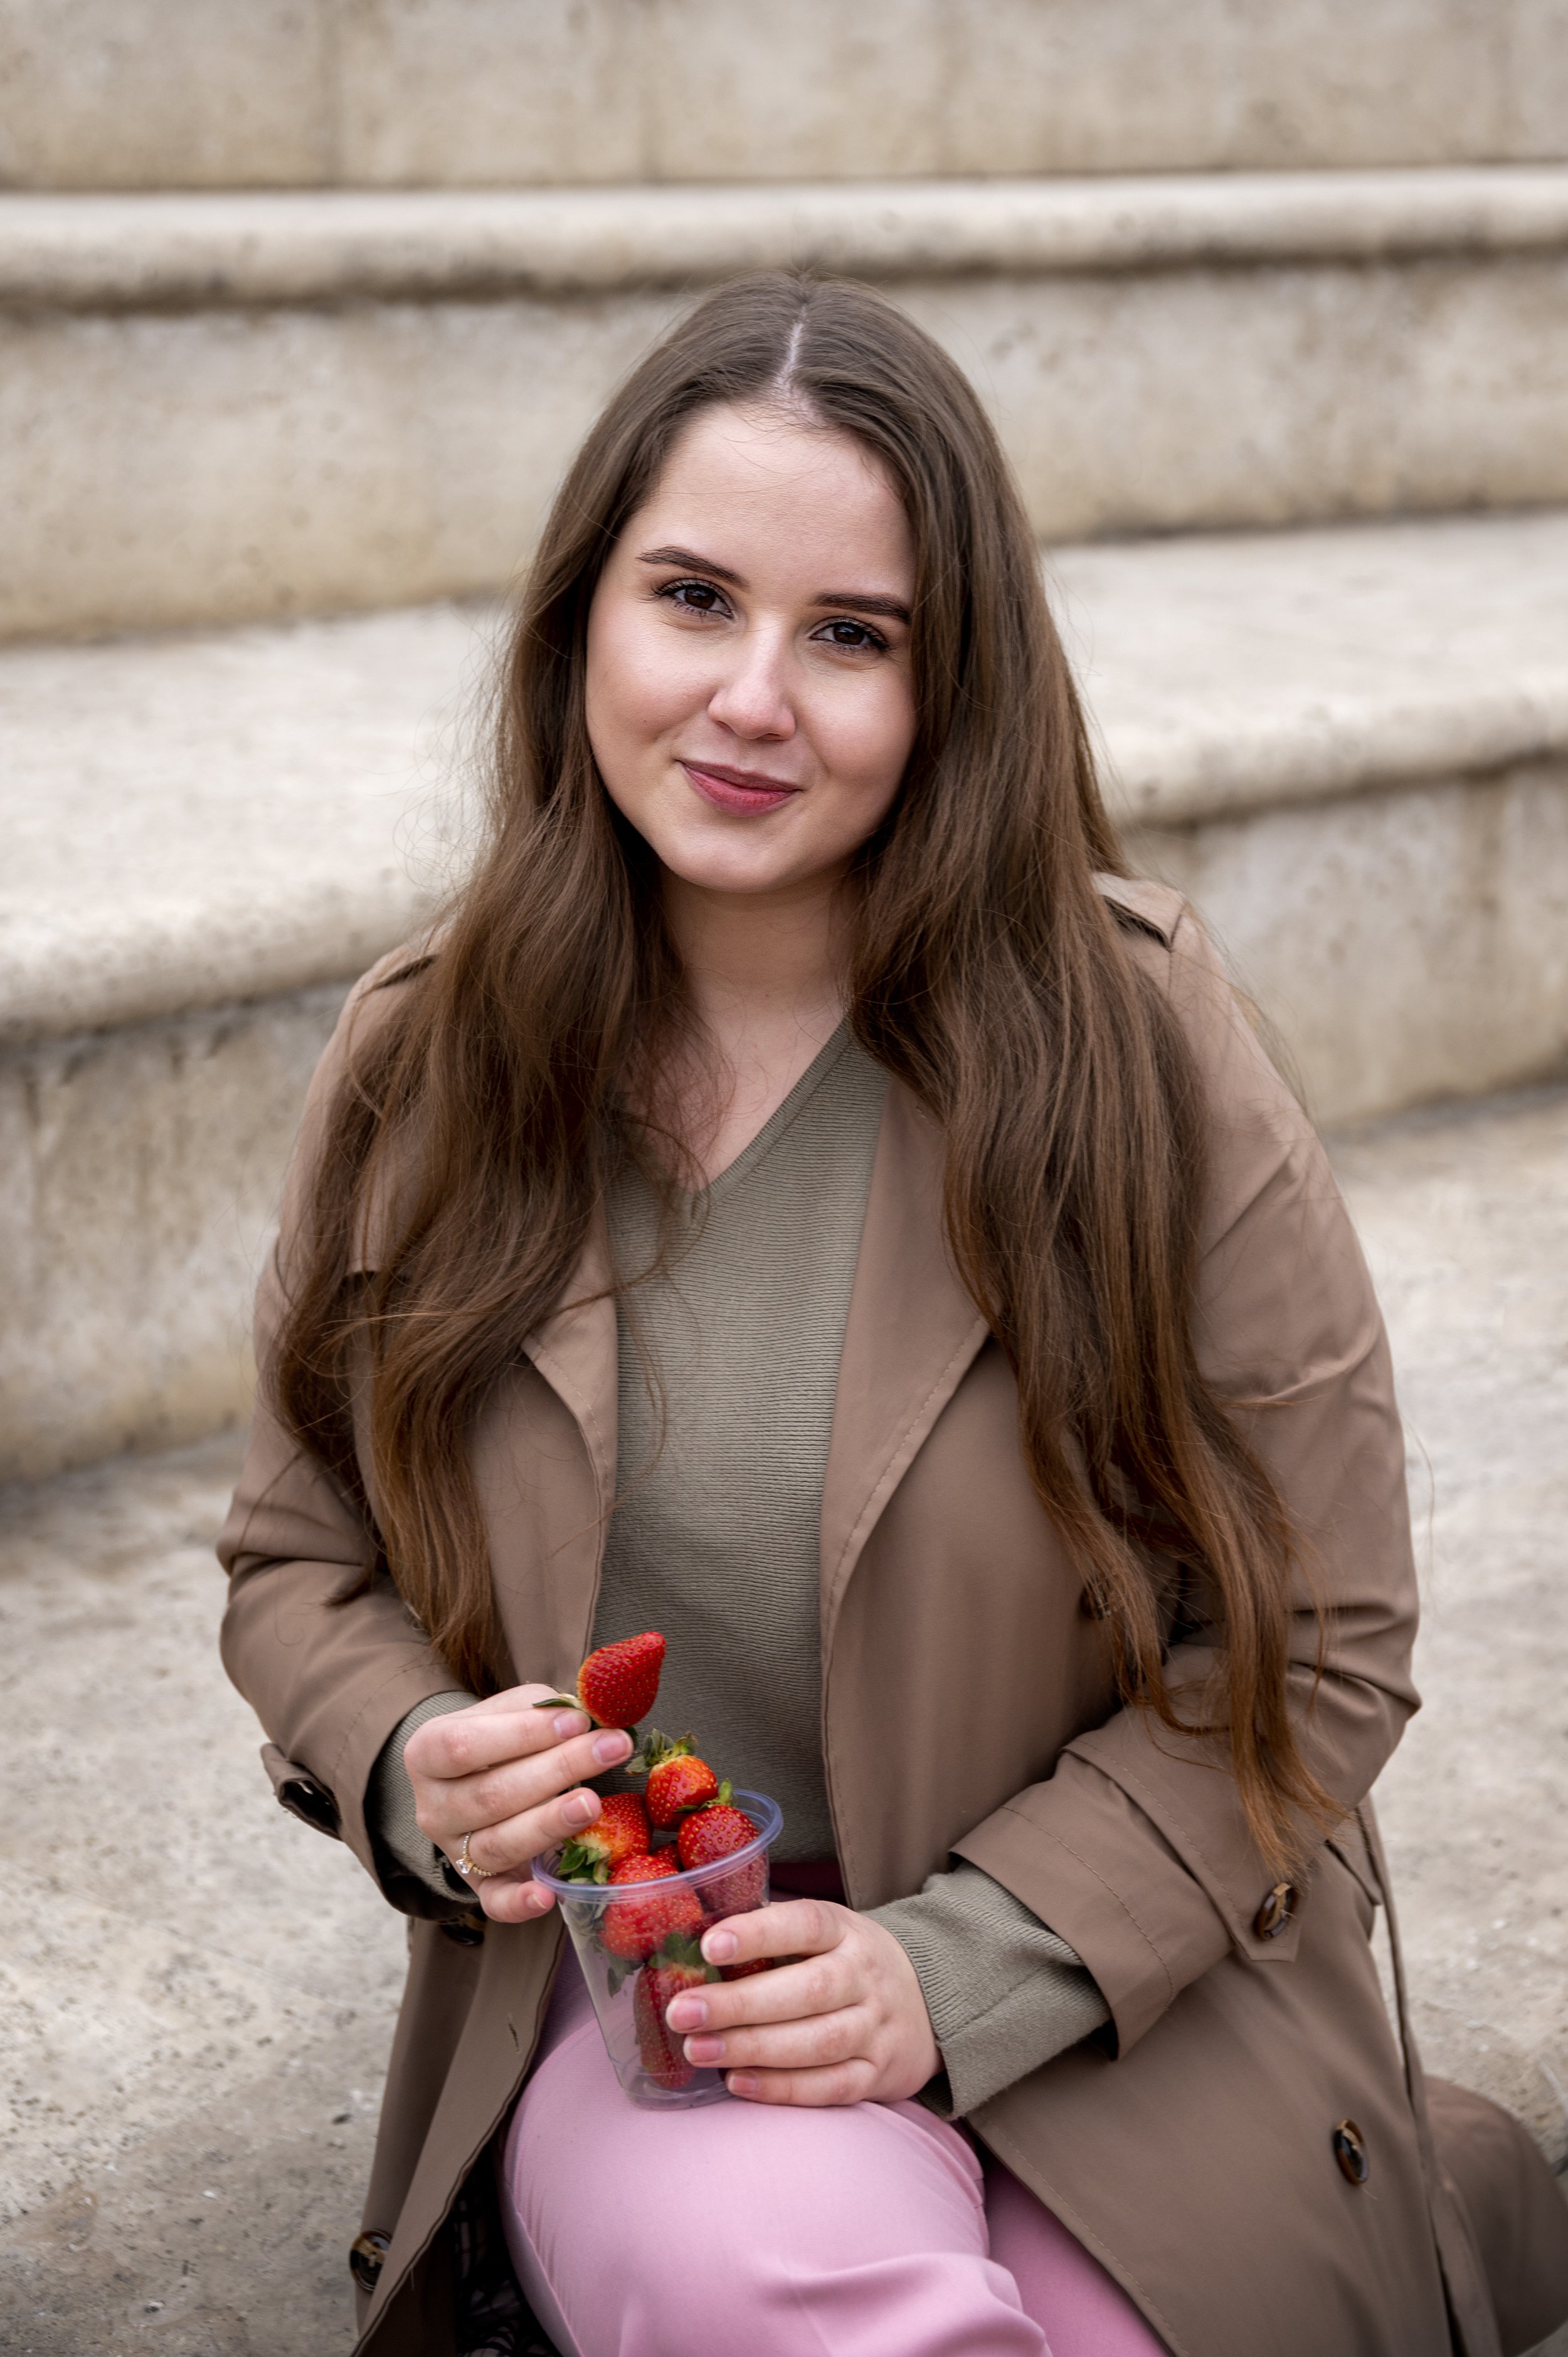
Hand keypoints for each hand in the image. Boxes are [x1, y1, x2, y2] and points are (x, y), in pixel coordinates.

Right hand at [402, 1683, 632, 1923]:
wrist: (477, 1777)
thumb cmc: (500, 1736)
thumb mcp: (509, 1709)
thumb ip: (541, 1709)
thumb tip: (587, 1715)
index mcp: (428, 1753)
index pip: (464, 1745)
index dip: (522, 1733)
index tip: (576, 1721)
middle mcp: (433, 1807)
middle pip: (490, 1795)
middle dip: (557, 1770)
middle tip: (610, 1749)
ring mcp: (453, 1852)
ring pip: (498, 1844)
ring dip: (549, 1824)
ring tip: (592, 1803)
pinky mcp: (479, 1886)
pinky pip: (495, 1902)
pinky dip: (519, 1904)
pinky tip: (548, 1896)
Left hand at [662, 1899, 940, 2105]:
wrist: (929, 2003)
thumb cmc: (847, 1963)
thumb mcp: (825, 1933)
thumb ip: (771, 1932)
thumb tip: (692, 1936)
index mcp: (847, 1931)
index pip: (806, 1924)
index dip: (758, 1933)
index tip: (710, 1945)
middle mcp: (866, 1977)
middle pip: (808, 1990)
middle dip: (740, 2004)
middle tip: (682, 2013)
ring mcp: (877, 2028)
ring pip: (818, 2042)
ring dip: (753, 2048)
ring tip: (697, 2050)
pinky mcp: (878, 2075)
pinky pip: (830, 2086)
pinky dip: (783, 2088)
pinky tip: (738, 2082)